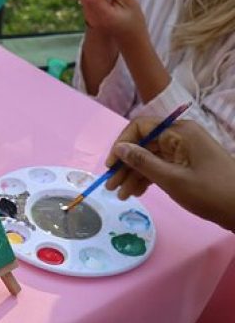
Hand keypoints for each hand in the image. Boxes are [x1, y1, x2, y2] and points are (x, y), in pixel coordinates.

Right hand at [105, 119, 234, 230]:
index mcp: (179, 132)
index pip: (140, 127)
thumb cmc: (211, 192)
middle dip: (126, 164)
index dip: (122, 144)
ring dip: (134, 174)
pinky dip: (147, 178)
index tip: (111, 165)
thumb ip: (142, 162)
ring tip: (121, 195)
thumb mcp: (172, 179)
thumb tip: (119, 148)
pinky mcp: (187, 165)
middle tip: (111, 186)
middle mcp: (181, 136)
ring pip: (150, 157)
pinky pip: (160, 166)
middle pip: (143, 144)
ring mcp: (185, 151)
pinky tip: (136, 192)